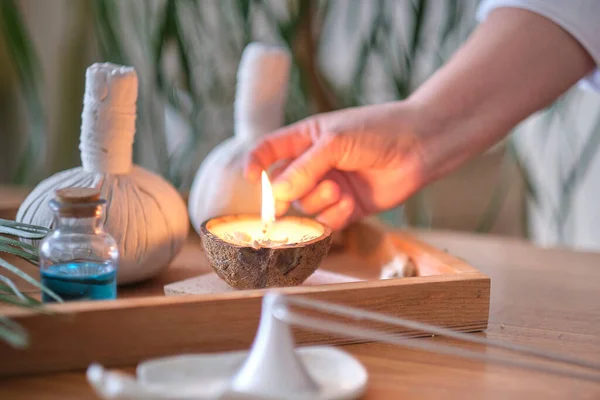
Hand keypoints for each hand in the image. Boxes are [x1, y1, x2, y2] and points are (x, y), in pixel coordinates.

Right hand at [244, 101, 426, 229]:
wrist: (419, 147)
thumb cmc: (377, 131)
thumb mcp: (334, 142)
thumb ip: (303, 168)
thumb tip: (275, 193)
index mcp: (306, 139)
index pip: (269, 150)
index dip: (256, 163)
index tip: (251, 177)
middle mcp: (314, 164)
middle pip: (282, 185)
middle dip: (285, 193)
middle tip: (287, 199)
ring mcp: (330, 187)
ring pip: (305, 205)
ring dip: (317, 201)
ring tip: (338, 189)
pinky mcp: (347, 208)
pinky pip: (327, 220)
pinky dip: (334, 216)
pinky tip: (349, 203)